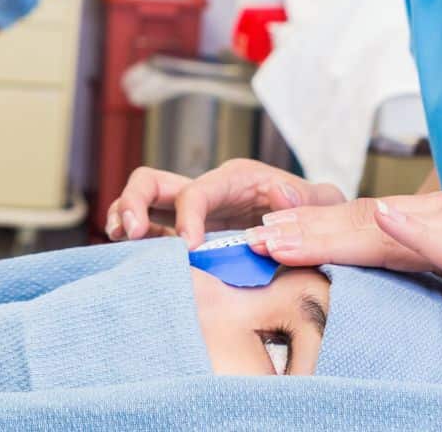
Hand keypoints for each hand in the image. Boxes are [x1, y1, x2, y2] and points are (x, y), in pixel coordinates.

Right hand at [105, 159, 346, 246]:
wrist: (312, 230)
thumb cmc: (314, 213)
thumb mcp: (321, 202)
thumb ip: (309, 199)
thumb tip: (279, 195)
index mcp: (232, 181)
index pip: (196, 191)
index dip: (187, 216)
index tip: (188, 246)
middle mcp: (204, 193)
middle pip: (150, 182)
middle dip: (132, 202)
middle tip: (129, 233)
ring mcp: (188, 216)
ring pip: (139, 206)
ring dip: (122, 220)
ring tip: (119, 241)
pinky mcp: (180, 239)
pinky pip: (147, 235)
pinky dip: (132, 245)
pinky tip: (131, 261)